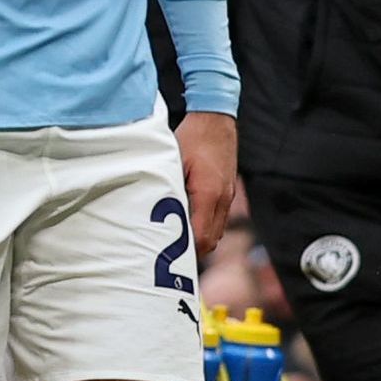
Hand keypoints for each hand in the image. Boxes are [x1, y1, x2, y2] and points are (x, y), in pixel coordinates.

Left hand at [177, 113, 240, 267]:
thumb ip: (167, 188)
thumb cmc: (192, 137)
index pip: (200, 236)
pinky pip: (218, 220)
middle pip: (211, 240)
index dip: (186, 252)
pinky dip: (205, 228)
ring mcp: (227, 196)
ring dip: (200, 241)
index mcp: (208, 194)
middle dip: (193, 253)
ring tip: (176, 246)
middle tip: (168, 260)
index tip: (167, 260)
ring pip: (217, 232)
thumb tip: (153, 212)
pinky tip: (188, 226)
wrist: (216, 119)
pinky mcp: (227, 192)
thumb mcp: (174, 161)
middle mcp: (222, 199)